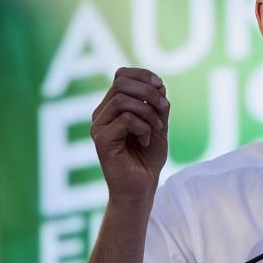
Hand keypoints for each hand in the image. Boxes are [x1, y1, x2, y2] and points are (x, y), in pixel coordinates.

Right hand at [90, 67, 170, 202]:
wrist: (142, 188)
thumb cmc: (147, 158)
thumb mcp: (158, 125)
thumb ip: (157, 104)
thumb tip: (159, 84)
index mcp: (112, 107)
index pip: (121, 75)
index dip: (143, 75)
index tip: (161, 87)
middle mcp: (102, 114)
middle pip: (121, 83)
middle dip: (149, 93)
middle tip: (163, 110)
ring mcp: (98, 126)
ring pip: (122, 99)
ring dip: (148, 112)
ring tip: (156, 129)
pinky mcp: (101, 140)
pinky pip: (125, 119)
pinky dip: (143, 127)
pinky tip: (145, 140)